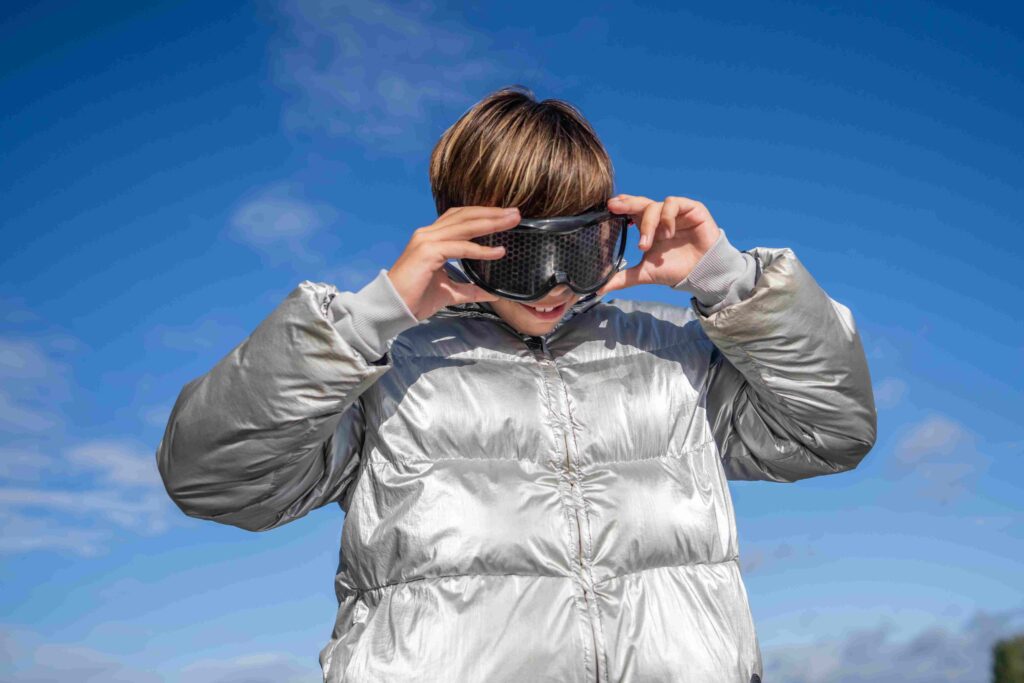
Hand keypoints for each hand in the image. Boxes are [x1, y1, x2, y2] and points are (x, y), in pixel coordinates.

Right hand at [387, 206, 519, 319]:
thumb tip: (492, 292)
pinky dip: (481, 249)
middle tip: (516, 213)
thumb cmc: (416, 299)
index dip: (483, 214)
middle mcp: (428, 234)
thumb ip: (471, 289)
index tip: (505, 216)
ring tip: (511, 222)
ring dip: (490, 222)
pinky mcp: (427, 252)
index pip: (461, 217)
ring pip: (464, 226)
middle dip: (491, 213)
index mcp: (432, 238)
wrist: (394, 308)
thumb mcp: (450, 292)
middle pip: (465, 215)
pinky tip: (498, 252)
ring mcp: (427, 241)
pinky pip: (460, 247)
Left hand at [597, 194, 722, 294]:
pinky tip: (667, 234)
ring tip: (647, 244)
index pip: (631, 210)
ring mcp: (675, 212)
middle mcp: (660, 217)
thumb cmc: (675, 270)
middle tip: (614, 207)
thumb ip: (623, 278)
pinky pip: (673, 203)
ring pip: (654, 206)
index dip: (621, 206)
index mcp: (648, 227)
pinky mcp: (691, 208)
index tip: (608, 208)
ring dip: (648, 224)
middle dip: (626, 204)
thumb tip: (598, 290)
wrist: (701, 274)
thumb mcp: (645, 273)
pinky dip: (666, 218)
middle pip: (640, 203)